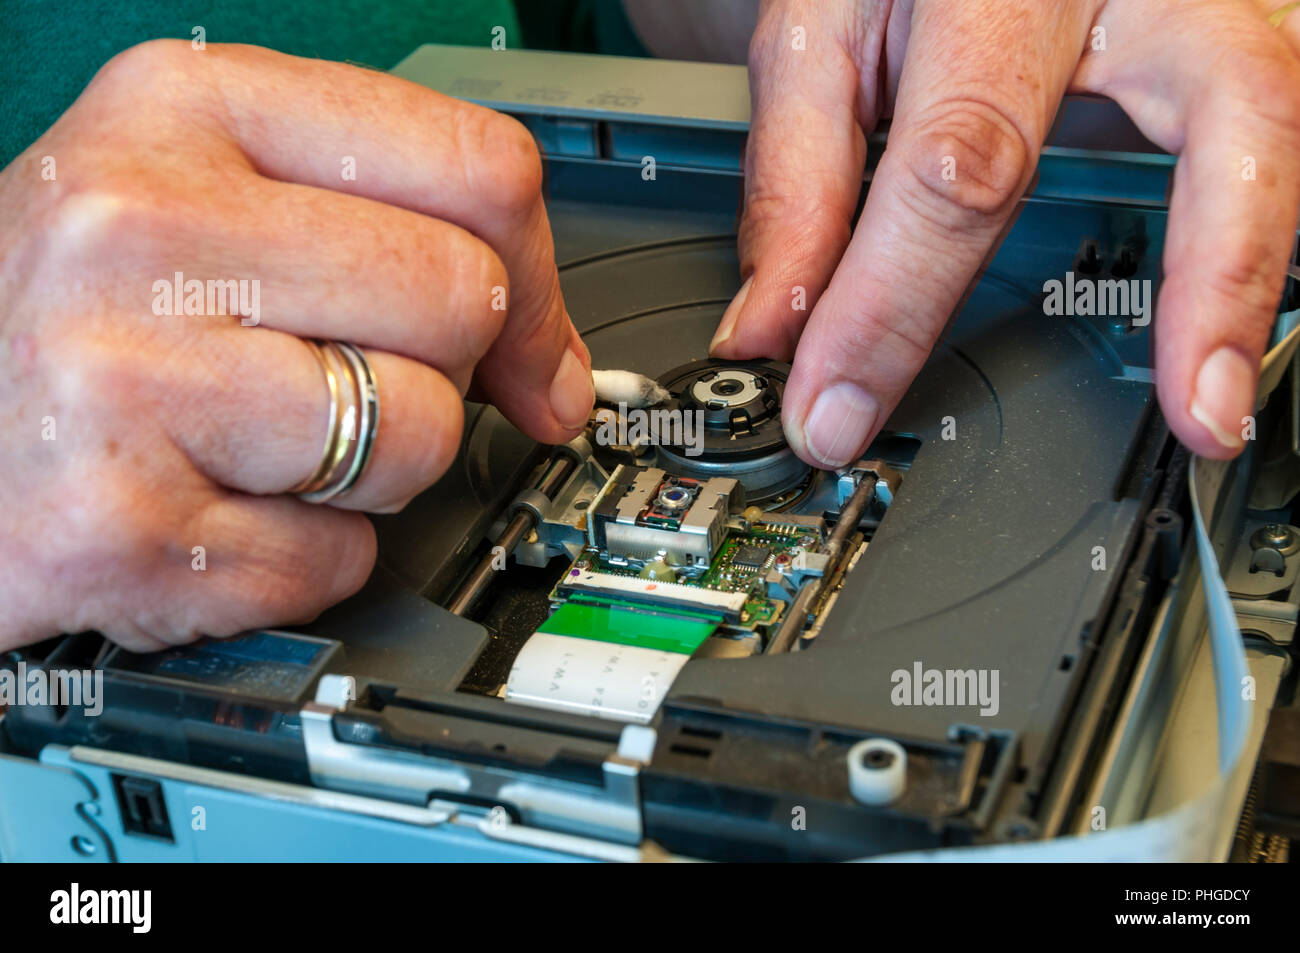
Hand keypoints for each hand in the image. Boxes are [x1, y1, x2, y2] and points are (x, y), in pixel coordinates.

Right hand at [0, 41, 592, 649]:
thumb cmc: (74, 317)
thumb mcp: (212, 208)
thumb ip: (399, 243)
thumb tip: (562, 379)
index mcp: (183, 108)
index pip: (477, 168)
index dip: (535, 269)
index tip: (522, 334)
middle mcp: (144, 225)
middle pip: (467, 302)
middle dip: (437, 368)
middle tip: (338, 378)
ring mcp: (125, 377)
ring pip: (423, 436)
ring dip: (374, 469)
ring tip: (262, 446)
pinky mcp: (124, 527)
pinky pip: (342, 556)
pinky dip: (304, 555)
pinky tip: (214, 512)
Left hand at [710, 0, 1299, 465]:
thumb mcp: (820, 33)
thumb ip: (797, 176)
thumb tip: (772, 327)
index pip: (959, 164)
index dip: (889, 304)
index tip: (837, 404)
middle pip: (1222, 116)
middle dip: (1213, 277)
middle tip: (1195, 415)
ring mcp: (1206, 0)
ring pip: (1283, 121)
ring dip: (1254, 266)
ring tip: (1213, 401)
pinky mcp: (1229, 32)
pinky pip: (1269, 133)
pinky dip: (1248, 229)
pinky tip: (1215, 312)